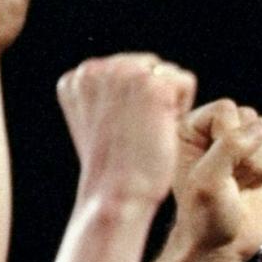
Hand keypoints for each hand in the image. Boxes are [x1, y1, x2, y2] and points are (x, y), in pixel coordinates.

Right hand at [56, 53, 194, 209]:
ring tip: (148, 132)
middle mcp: (94, 69)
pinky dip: (182, 109)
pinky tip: (163, 130)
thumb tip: (136, 74)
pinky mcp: (152, 83)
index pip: (125, 70)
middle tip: (138, 134)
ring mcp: (123, 73)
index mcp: (76, 78)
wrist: (116, 195)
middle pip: (148, 66)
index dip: (134, 103)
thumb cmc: (113, 171)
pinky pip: (184, 82)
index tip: (123, 132)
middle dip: (153, 97)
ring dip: (168, 102)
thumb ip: (106, 95)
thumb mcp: (96, 124)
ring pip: (167, 73)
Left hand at [170, 98, 261, 261]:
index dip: (231, 137)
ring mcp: (240, 142)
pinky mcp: (261, 155)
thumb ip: (231, 147)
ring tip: (241, 182)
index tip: (220, 169)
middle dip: (249, 153)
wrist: (222, 247)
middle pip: (251, 117)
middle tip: (232, 180)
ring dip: (261, 161)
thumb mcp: (208, 181)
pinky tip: (255, 183)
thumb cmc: (204, 218)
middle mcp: (214, 131)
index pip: (226, 109)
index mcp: (191, 128)